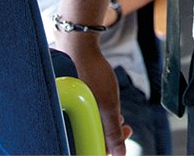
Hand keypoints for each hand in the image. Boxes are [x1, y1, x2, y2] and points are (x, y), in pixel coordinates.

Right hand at [58, 38, 130, 155]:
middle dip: (110, 135)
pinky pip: (84, 116)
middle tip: (126, 126)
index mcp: (71, 129)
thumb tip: (120, 154)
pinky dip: (98, 114)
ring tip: (119, 116)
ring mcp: (68, 111)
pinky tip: (106, 107)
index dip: (110, 147)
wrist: (78, 48)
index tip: (125, 135)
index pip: (91, 150)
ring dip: (106, 124)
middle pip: (90, 139)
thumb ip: (112, 131)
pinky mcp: (70, 102)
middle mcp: (66, 123)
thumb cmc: (91, 75)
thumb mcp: (108, 105)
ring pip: (89, 127)